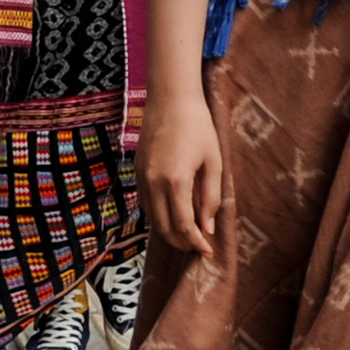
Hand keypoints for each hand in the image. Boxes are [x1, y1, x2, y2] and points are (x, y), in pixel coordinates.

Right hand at [141, 87, 224, 256]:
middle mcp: (154, 183)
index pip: (184, 225)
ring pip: (152, 219)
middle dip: (181, 243)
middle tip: (197, 247)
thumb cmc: (197, 126)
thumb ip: (210, 197)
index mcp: (176, 180)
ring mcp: (141, 178)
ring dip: (168, 232)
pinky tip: (172, 216)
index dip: (196, 242)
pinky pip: (145, 203)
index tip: (208, 251)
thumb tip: (208, 227)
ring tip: (187, 235)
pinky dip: (158, 216)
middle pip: (164, 228)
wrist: (170, 98)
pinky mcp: (136, 172)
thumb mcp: (213, 161)